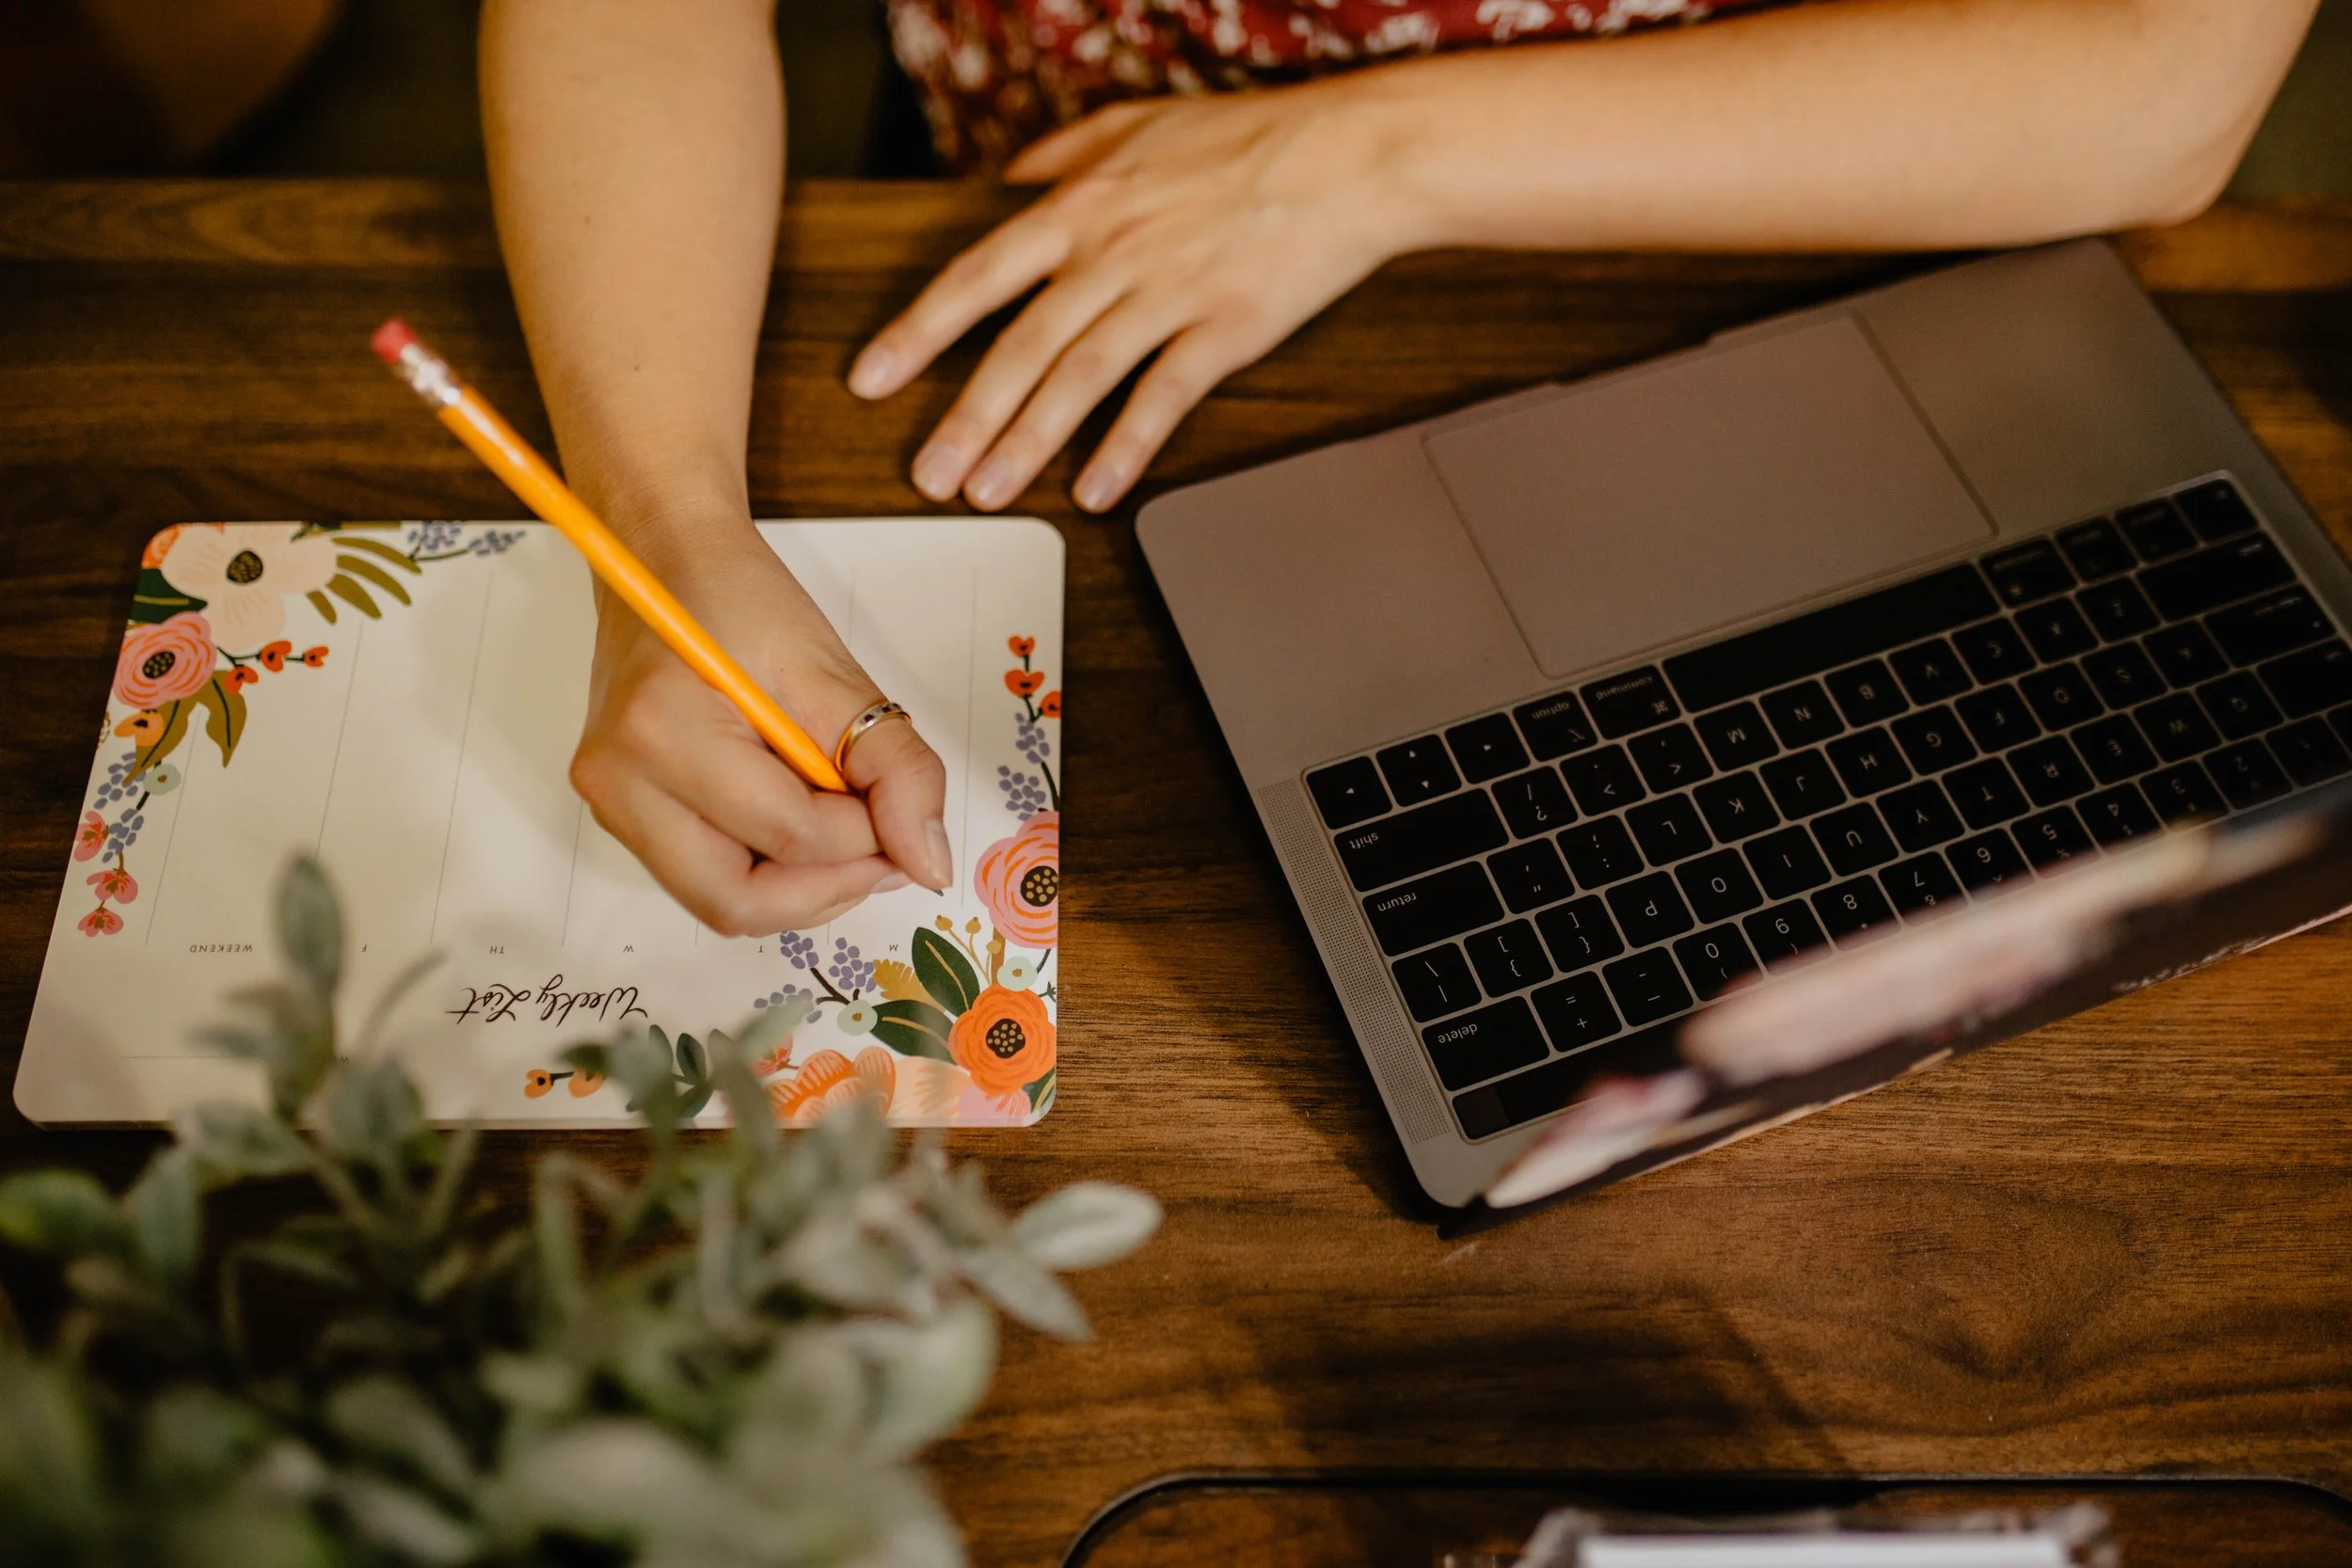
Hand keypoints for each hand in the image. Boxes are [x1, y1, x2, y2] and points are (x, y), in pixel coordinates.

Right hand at [569, 512, 950, 935]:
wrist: (666, 560)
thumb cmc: (740, 600)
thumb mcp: (836, 674)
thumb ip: (896, 770)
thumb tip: (929, 864)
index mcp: (665, 732)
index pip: (791, 835)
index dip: (866, 837)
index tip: (896, 803)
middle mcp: (619, 782)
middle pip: (739, 903)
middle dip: (828, 886)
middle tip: (880, 844)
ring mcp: (611, 804)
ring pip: (721, 904)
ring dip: (799, 885)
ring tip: (840, 825)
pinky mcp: (621, 812)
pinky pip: (704, 878)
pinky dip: (766, 869)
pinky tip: (799, 821)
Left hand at [848, 81, 1418, 513]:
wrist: (1350, 155)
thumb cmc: (1246, 139)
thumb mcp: (1134, 125)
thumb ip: (1061, 157)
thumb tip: (1002, 183)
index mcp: (1081, 206)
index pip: (977, 277)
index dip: (918, 333)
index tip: (873, 379)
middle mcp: (1112, 252)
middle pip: (1019, 347)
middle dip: (963, 418)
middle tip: (926, 475)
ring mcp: (1168, 293)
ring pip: (1077, 379)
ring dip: (1025, 443)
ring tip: (987, 492)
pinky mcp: (1224, 329)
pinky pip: (1162, 398)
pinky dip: (1124, 449)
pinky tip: (1094, 491)